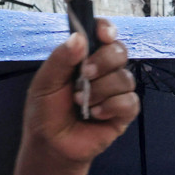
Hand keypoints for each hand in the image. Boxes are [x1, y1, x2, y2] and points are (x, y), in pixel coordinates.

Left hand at [19, 18, 138, 166]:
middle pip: (120, 52)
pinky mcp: (124, 113)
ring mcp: (115, 91)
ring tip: (81, 103)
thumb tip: (79, 38)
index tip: (102, 35)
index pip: (104, 34)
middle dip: (103, 62)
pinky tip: (95, 114)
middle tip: (84, 75)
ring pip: (125, 78)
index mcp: (85, 57)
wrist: (51, 144)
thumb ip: (60, 58)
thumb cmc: (46, 111)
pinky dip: (111, 107)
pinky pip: (129, 102)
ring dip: (101, 90)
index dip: (107, 30)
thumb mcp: (45, 81)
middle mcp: (103, 71)